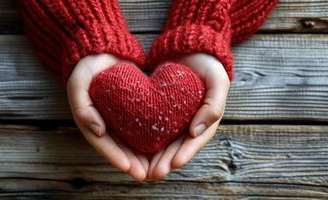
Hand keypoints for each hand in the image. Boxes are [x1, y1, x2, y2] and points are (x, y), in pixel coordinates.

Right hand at [67, 54, 148, 180]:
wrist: (100, 50)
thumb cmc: (85, 69)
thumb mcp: (78, 86)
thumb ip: (83, 109)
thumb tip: (98, 130)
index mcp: (90, 121)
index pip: (103, 144)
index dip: (115, 157)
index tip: (129, 168)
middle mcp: (105, 123)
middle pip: (119, 147)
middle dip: (132, 162)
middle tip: (146, 174)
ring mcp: (119, 117)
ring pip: (131, 140)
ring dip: (141, 155)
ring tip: (155, 167)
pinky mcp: (131, 109)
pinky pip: (140, 125)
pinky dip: (148, 136)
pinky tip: (161, 145)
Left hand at [147, 53, 230, 179]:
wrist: (190, 48)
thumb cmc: (208, 65)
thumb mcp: (218, 81)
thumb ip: (213, 105)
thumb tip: (197, 131)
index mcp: (206, 120)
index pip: (195, 142)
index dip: (185, 154)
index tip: (173, 165)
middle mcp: (190, 123)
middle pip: (178, 147)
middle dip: (166, 162)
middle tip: (153, 174)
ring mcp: (175, 118)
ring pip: (164, 142)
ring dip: (155, 157)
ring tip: (143, 170)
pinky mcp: (161, 110)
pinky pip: (154, 127)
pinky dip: (146, 139)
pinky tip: (135, 149)